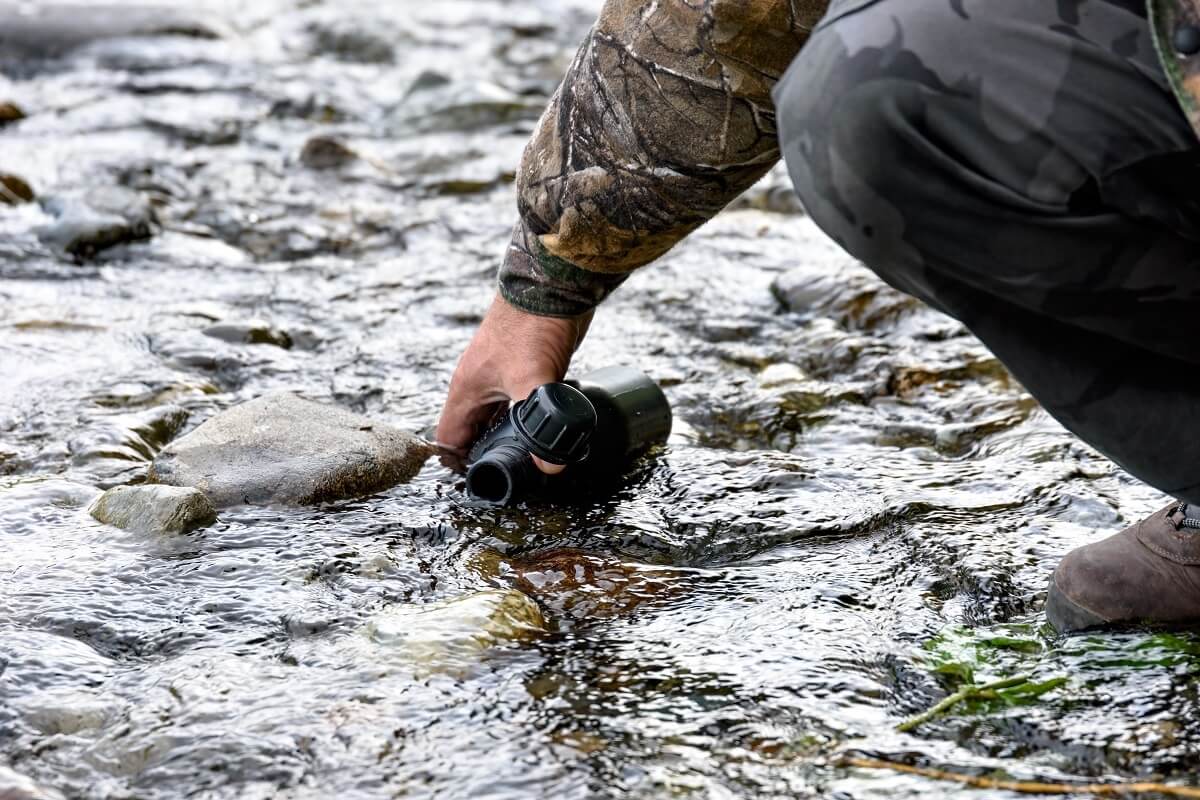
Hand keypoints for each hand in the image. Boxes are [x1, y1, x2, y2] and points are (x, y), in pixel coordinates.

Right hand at [436, 293, 592, 472]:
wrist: (552, 286)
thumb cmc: (531, 327)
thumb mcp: (533, 380)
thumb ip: (540, 422)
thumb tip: (549, 464)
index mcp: (466, 391)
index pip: (448, 441)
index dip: (459, 465)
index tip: (483, 481)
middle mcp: (478, 387)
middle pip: (472, 432)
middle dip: (488, 455)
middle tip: (513, 475)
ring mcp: (500, 378)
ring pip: (495, 419)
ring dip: (508, 437)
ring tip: (529, 458)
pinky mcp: (522, 370)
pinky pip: (516, 405)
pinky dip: (525, 419)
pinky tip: (546, 429)